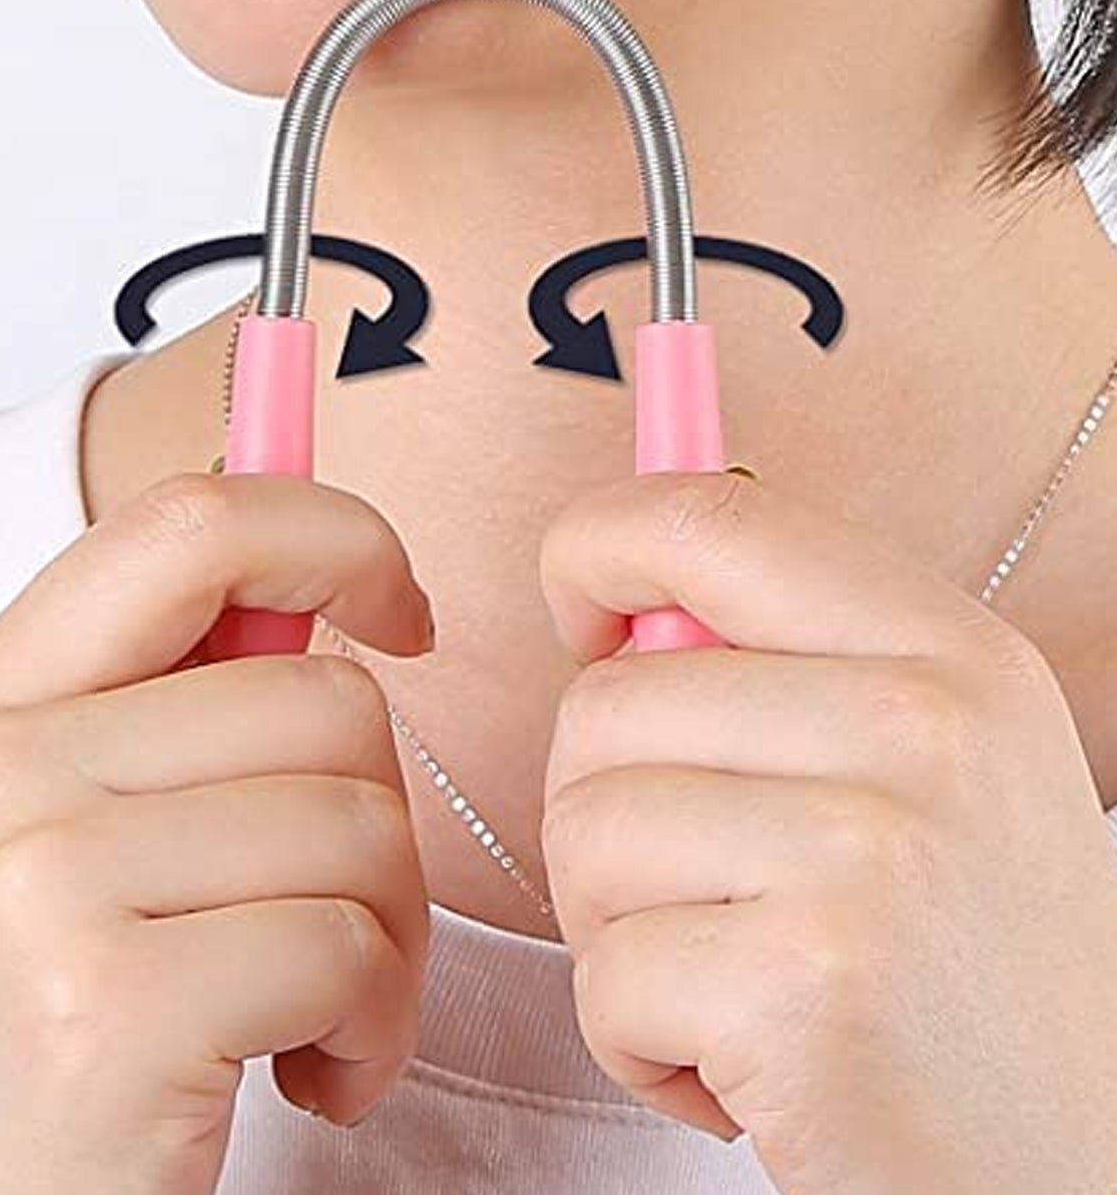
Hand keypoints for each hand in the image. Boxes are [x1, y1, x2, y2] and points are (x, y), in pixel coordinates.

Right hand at [0, 471, 435, 1194]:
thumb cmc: (83, 1022)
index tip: (402, 613)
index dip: (333, 536)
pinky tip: (305, 1073)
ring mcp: (31, 880)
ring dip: (386, 937)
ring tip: (307, 1009)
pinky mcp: (101, 1004)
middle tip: (334, 919)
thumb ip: (179, 693)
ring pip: (359, 818)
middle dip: (379, 814)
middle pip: (320, 692)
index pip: (190, 520)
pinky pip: (347, 944)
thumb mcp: (81, 831)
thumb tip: (334, 573)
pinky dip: (372, 1023)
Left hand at [538, 468, 1116, 1194]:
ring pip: (585, 830)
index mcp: (947, 650)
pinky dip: (634, 1038)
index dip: (594, 546)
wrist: (1065, 1176)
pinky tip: (740, 1070)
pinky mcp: (805, 985)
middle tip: (694, 900)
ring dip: (616, 933)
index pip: (707, 518)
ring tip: (728, 983)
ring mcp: (868, 852)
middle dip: (600, 814)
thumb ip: (790, 662)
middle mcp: (923, 727)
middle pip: (606, 703)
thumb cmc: (954, 970)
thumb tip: (618, 595)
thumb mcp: (929, 769)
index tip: (581, 626)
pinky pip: (604, 973)